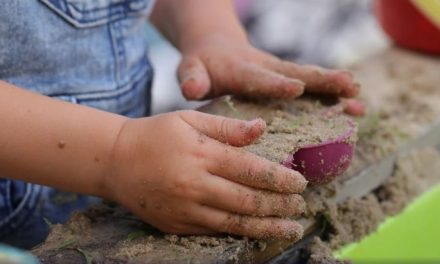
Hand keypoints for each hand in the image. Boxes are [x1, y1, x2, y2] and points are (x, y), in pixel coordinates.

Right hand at [104, 110, 307, 238]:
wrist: (115, 161)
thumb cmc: (156, 134)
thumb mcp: (189, 119)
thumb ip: (227, 127)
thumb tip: (262, 129)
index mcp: (202, 154)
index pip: (251, 170)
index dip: (280, 179)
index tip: (300, 183)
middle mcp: (195, 184)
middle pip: (248, 200)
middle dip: (279, 205)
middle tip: (300, 205)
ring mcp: (185, 209)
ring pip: (235, 223)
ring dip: (267, 227)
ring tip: (291, 228)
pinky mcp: (176, 225)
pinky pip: (214, 232)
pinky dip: (240, 233)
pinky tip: (257, 232)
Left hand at [178, 35, 364, 115]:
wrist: (215, 46)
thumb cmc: (202, 65)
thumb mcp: (191, 70)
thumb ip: (192, 78)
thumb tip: (192, 89)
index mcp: (241, 70)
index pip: (259, 78)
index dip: (276, 84)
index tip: (296, 88)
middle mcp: (265, 69)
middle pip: (296, 73)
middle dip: (322, 80)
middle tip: (348, 86)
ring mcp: (279, 73)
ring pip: (309, 78)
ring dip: (334, 87)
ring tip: (359, 97)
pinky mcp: (287, 78)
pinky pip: (312, 87)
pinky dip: (333, 96)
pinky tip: (355, 107)